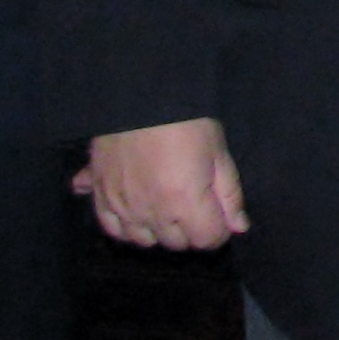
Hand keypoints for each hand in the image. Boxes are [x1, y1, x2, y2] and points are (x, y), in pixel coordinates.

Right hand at [79, 118, 247, 249]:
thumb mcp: (218, 152)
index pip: (207, 240)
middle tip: (194, 203)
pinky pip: (112, 229)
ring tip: (166, 206)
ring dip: (159, 230)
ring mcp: (123, 207)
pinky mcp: (100, 196)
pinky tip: (136, 210)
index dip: (218, 229)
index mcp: (186, 202)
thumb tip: (238, 227)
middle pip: (177, 243)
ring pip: (144, 241)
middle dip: (191, 230)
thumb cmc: (187, 121)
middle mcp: (152, 212)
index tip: (218, 214)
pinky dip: (126, 226)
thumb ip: (229, 194)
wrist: (140, 96)